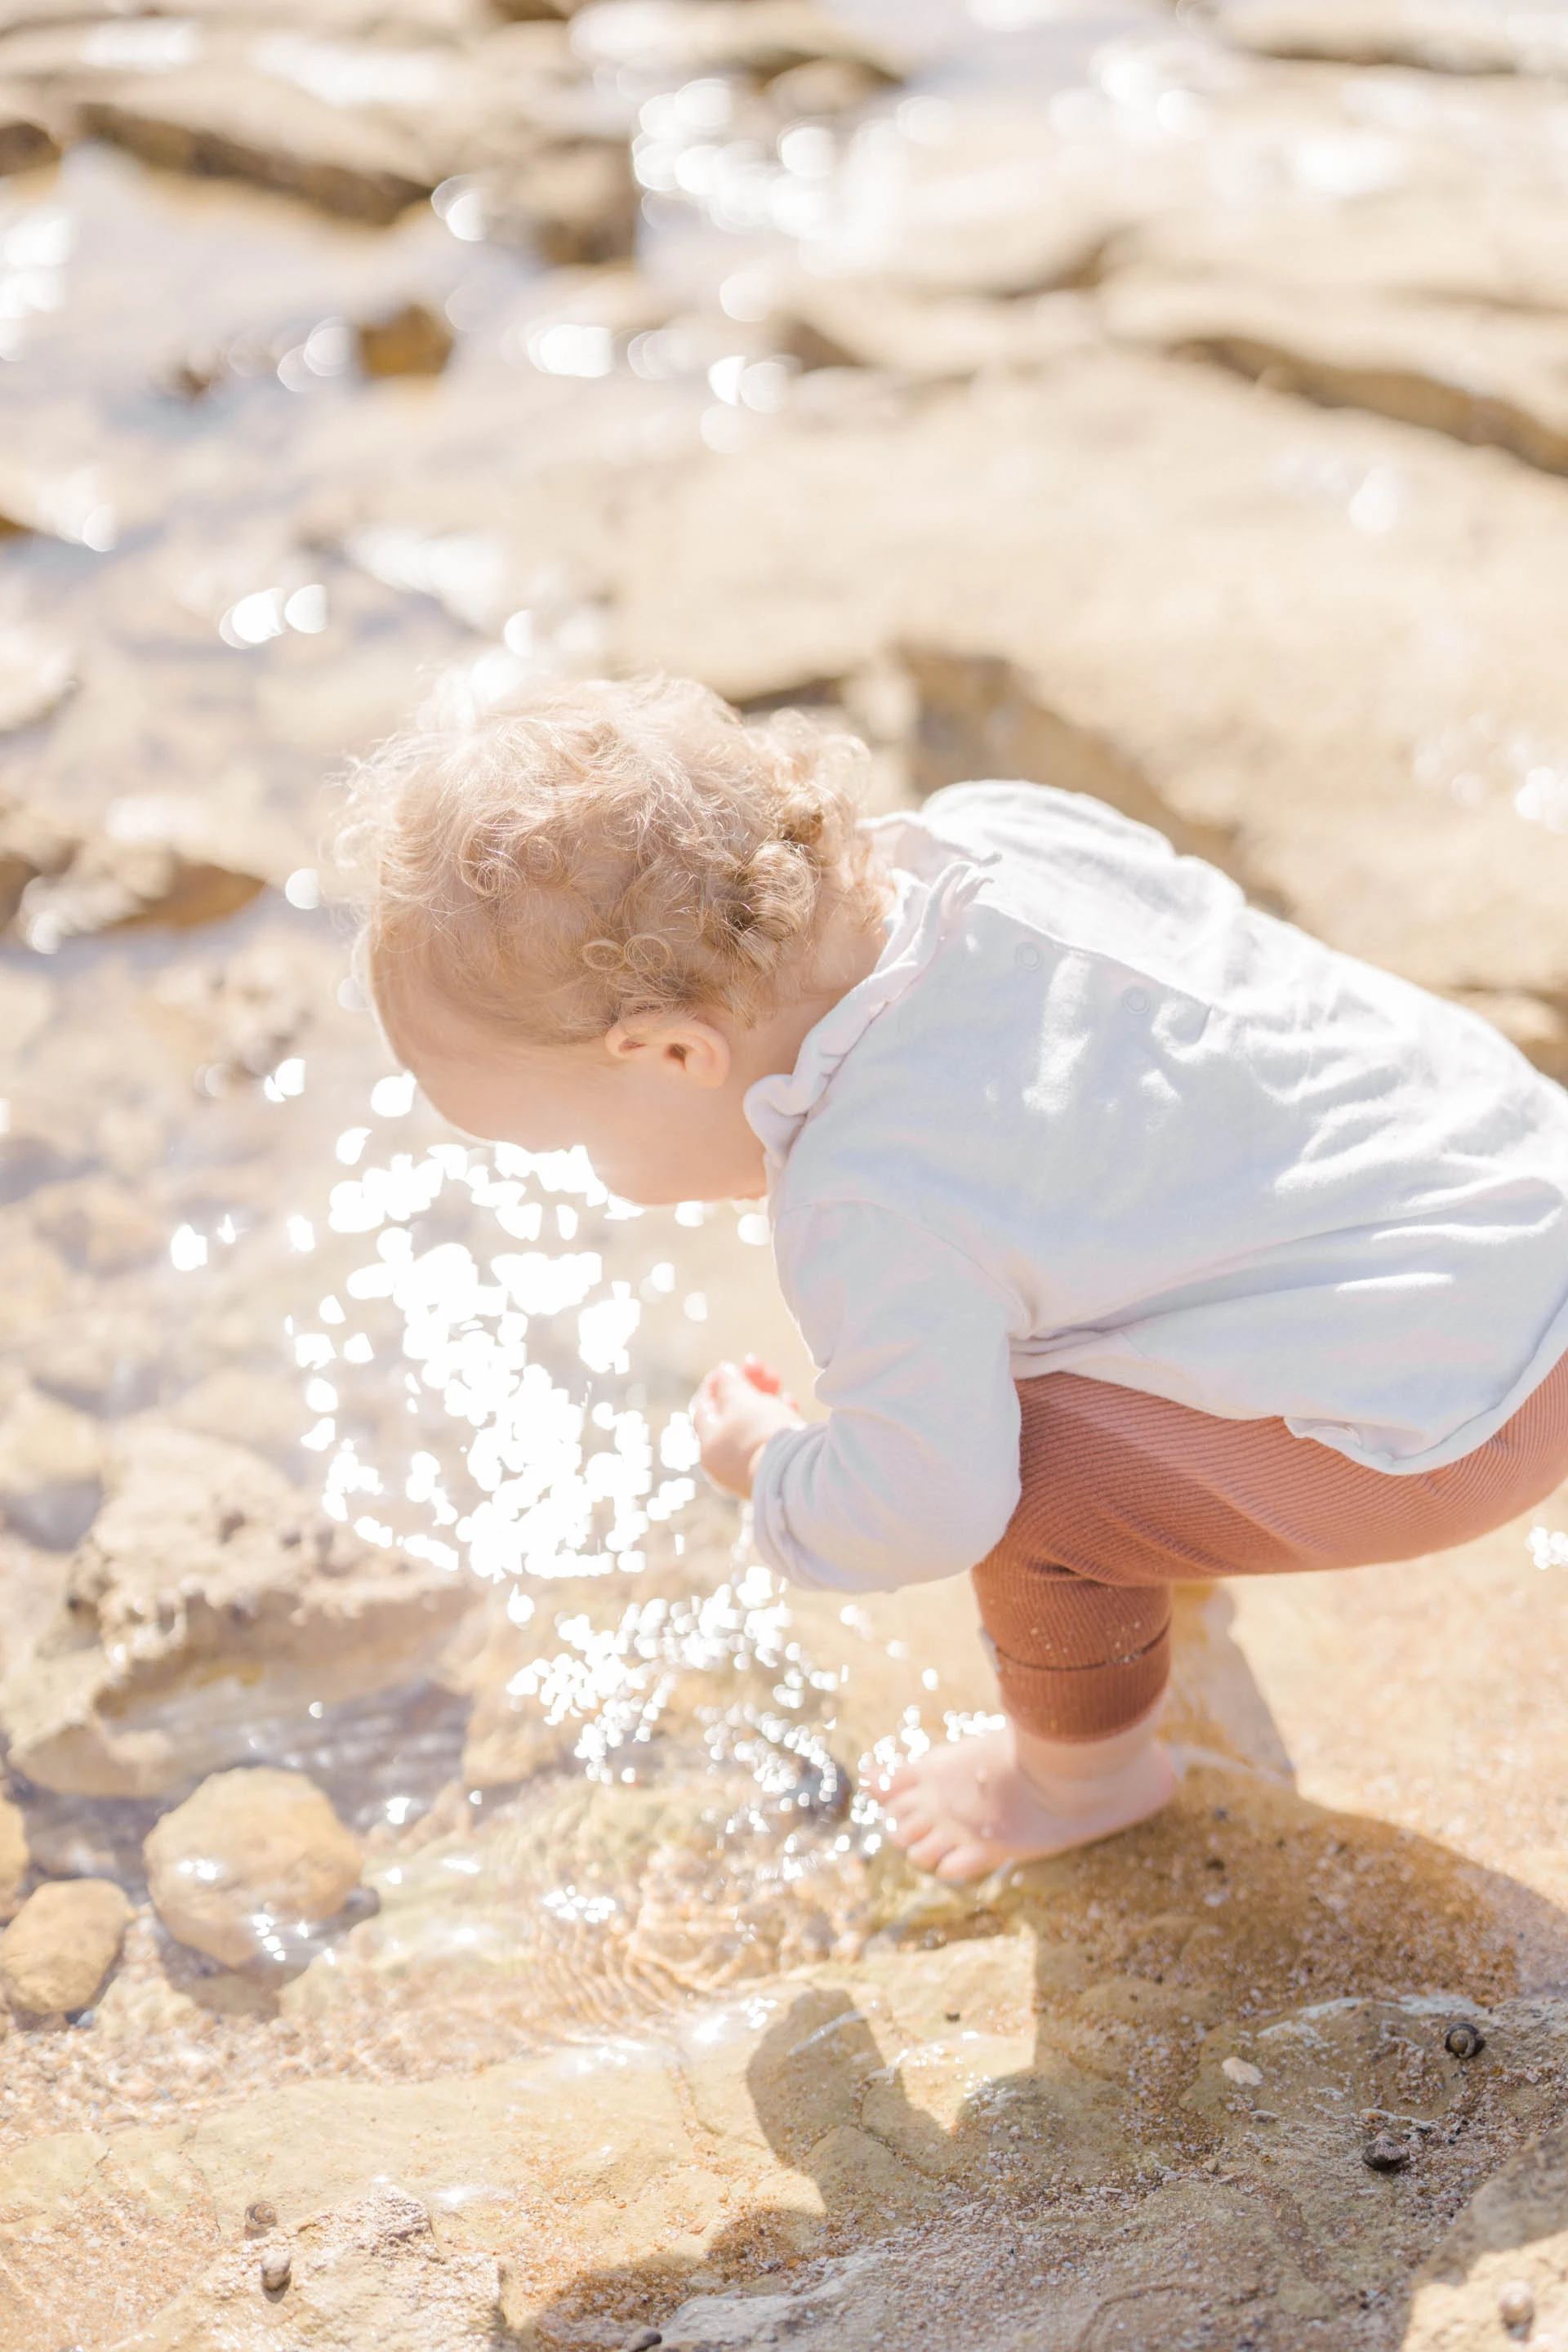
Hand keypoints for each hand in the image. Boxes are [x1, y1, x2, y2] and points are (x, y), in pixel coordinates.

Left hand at [693, 1357, 802, 1497]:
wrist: (798, 1475)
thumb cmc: (762, 1435)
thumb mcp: (742, 1402)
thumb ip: (729, 1385)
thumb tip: (722, 1374)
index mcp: (708, 1447)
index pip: (703, 1409)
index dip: (714, 1384)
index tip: (728, 1366)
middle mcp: (724, 1463)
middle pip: (729, 1416)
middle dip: (744, 1387)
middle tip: (757, 1364)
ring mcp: (749, 1469)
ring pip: (751, 1427)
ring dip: (762, 1400)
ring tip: (777, 1380)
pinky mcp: (773, 1472)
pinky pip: (769, 1440)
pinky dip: (775, 1420)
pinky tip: (790, 1403)